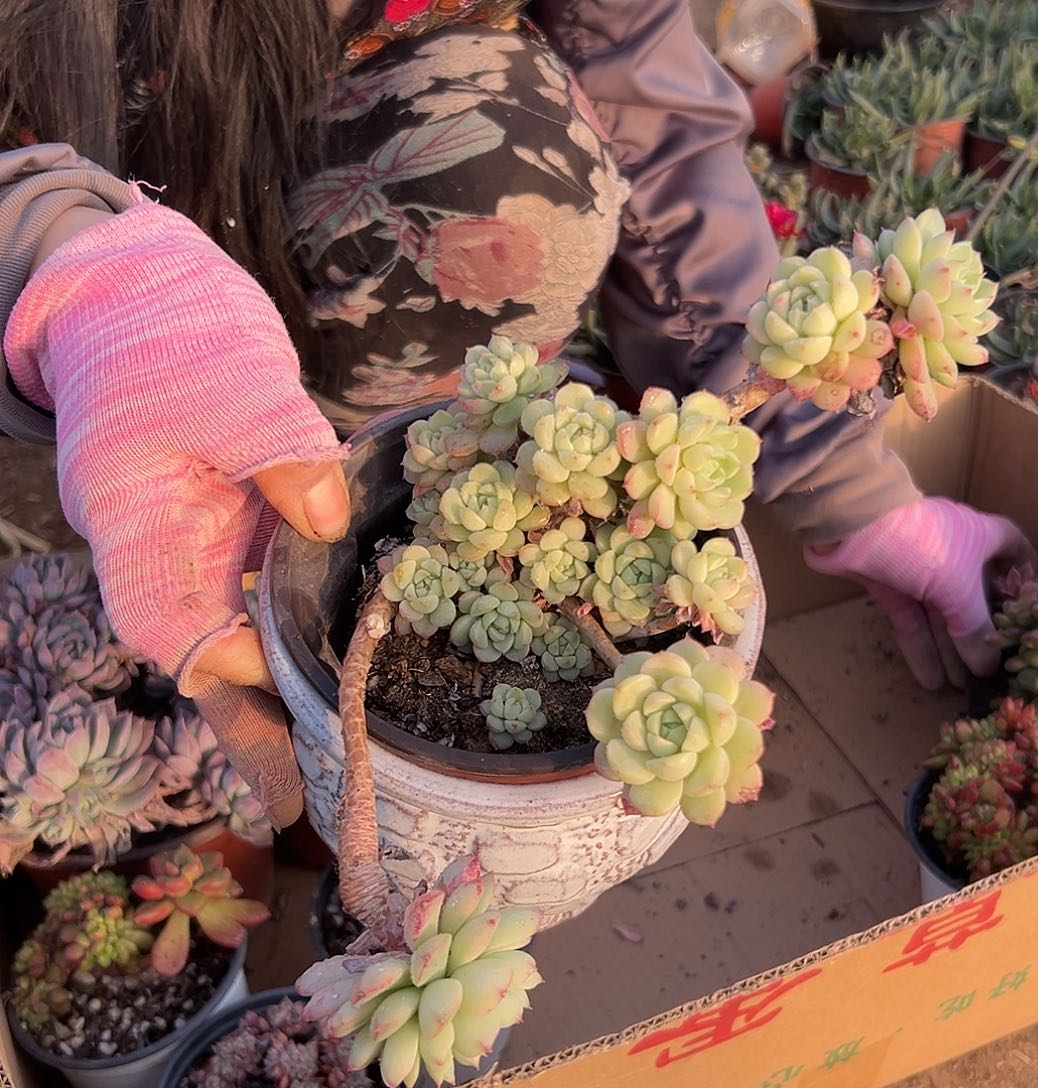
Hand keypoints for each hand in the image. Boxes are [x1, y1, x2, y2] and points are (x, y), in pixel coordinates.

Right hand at [6, 202, 349, 826]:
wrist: (148, 288)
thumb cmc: (167, 326)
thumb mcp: (223, 375)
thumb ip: (276, 448)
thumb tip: (325, 519)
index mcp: (136, 528)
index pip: (171, 628)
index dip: (224, 677)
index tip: (288, 710)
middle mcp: (171, 548)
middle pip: (211, 651)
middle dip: (261, 716)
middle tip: (317, 789)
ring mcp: (213, 535)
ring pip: (250, 626)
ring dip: (293, 680)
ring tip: (351, 743)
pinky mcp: (254, 516)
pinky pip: (284, 582)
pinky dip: (316, 617)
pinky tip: (361, 645)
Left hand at [804, 498, 1036, 689]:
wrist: (850, 526)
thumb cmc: (918, 544)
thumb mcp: (957, 587)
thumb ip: (974, 627)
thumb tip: (987, 665)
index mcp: (978, 535)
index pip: (1012, 545)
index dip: (1024, 570)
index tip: (1032, 603)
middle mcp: (950, 549)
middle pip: (973, 594)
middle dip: (980, 632)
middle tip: (989, 671)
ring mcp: (916, 566)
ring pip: (938, 613)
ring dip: (948, 648)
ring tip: (960, 686)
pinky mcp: (885, 582)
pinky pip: (908, 620)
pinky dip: (918, 647)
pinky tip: (928, 679)